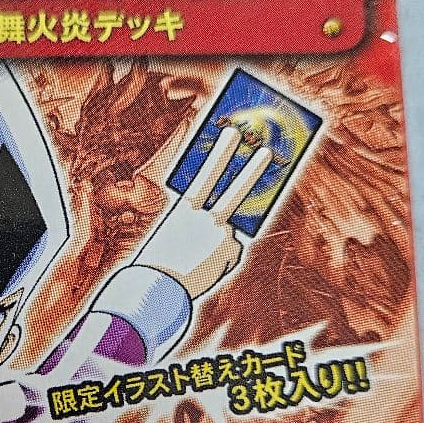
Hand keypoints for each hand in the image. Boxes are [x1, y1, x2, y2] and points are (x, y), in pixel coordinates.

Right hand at [134, 127, 271, 299]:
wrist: (157, 288)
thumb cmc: (158, 262)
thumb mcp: (172, 234)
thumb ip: (198, 224)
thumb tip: (229, 228)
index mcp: (184, 210)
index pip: (205, 175)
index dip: (219, 154)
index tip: (229, 134)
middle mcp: (206, 217)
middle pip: (233, 188)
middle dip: (249, 167)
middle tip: (263, 148)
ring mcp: (222, 234)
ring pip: (237, 217)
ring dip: (254, 183)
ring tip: (266, 156)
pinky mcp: (230, 251)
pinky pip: (228, 252)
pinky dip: (219, 260)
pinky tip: (205, 268)